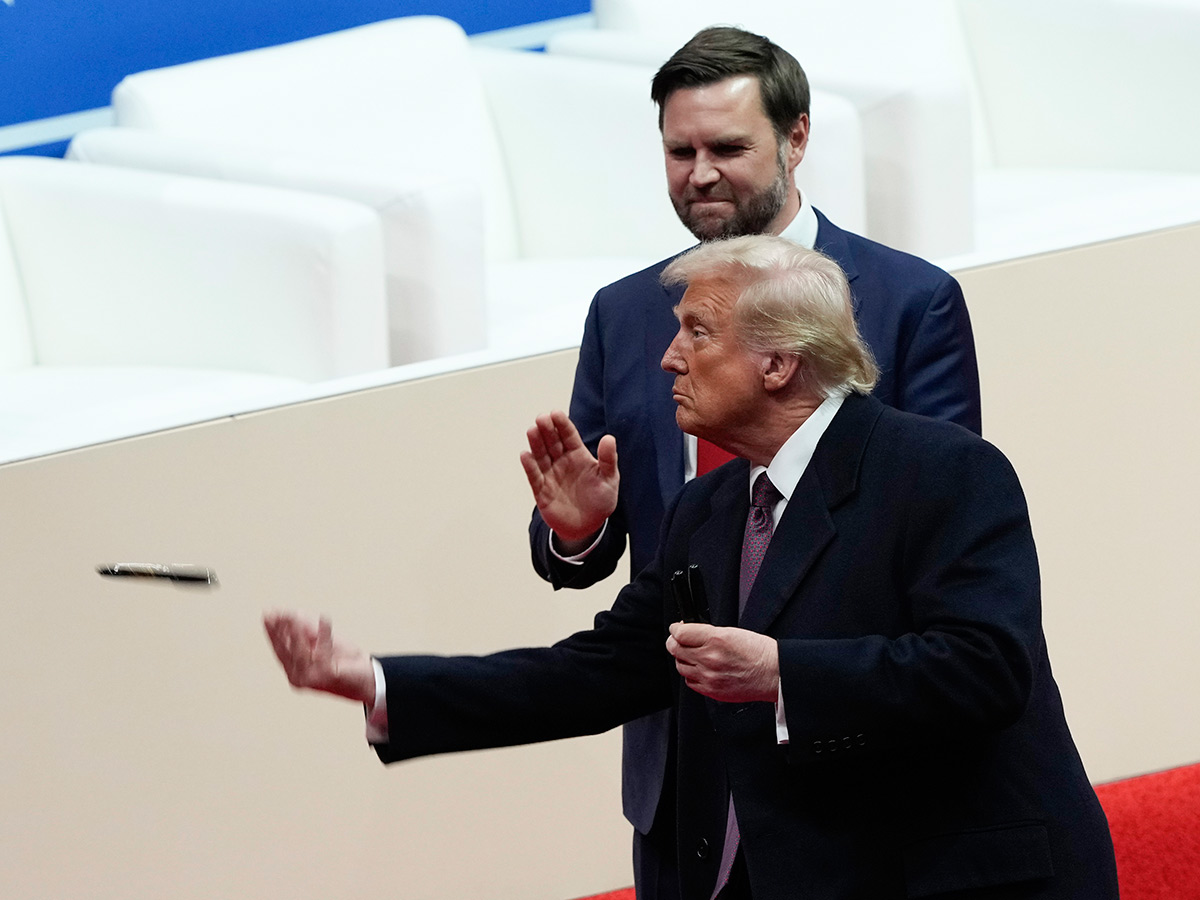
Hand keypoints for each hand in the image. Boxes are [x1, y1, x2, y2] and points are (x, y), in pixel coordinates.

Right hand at [263, 611, 375, 704]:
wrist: (367, 679)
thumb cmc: (344, 660)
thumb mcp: (322, 641)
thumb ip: (308, 630)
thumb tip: (294, 613)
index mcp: (294, 669)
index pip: (279, 648)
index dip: (272, 632)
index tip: (267, 615)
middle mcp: (298, 677)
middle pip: (285, 651)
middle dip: (279, 630)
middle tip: (273, 613)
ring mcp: (312, 678)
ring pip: (300, 652)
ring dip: (297, 632)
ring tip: (292, 615)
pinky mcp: (327, 676)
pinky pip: (323, 651)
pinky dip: (324, 633)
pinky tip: (324, 618)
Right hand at [520, 410, 618, 547]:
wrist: (589, 526)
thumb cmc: (601, 500)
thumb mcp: (609, 479)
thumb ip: (608, 459)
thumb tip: (609, 438)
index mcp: (578, 455)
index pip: (568, 436)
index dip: (562, 424)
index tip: (555, 413)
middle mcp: (562, 462)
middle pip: (552, 442)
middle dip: (546, 430)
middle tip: (541, 418)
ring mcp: (551, 475)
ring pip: (541, 456)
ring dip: (536, 443)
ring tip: (532, 430)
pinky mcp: (542, 491)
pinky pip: (534, 476)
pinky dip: (529, 466)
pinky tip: (525, 454)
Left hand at [666, 623, 778, 702]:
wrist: (774, 674)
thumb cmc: (758, 652)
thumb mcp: (732, 631)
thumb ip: (707, 632)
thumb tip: (688, 632)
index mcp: (716, 639)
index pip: (680, 633)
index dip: (675, 629)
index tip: (676, 628)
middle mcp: (709, 658)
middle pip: (675, 649)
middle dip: (674, 642)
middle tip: (679, 640)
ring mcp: (709, 677)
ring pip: (680, 666)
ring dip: (682, 659)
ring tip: (692, 655)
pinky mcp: (712, 691)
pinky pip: (689, 682)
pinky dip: (691, 675)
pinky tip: (700, 669)